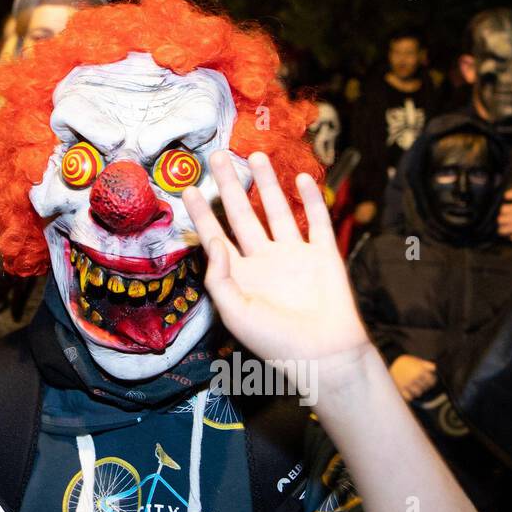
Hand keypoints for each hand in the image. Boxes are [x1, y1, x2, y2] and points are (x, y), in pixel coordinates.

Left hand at [182, 151, 372, 396]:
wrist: (324, 355)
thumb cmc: (276, 342)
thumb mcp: (235, 313)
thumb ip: (219, 276)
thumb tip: (213, 240)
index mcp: (241, 276)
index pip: (215, 237)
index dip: (201, 215)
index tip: (187, 189)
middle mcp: (265, 261)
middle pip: (243, 215)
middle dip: (230, 186)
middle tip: (217, 156)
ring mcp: (295, 256)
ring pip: (278, 211)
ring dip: (267, 184)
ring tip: (255, 156)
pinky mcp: (323, 255)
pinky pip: (317, 222)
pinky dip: (311, 199)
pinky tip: (301, 179)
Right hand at [389, 354, 436, 399]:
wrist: (389, 362)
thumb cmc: (405, 362)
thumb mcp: (417, 360)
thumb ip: (427, 365)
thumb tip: (435, 369)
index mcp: (420, 370)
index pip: (432, 381)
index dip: (431, 381)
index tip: (428, 381)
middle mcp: (415, 378)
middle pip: (426, 388)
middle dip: (424, 386)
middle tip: (421, 383)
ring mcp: (408, 384)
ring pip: (419, 393)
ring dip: (418, 391)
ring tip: (415, 387)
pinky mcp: (401, 389)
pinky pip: (409, 397)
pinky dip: (410, 396)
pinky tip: (409, 391)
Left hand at [497, 189, 511, 242]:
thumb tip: (505, 196)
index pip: (502, 209)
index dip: (505, 207)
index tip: (509, 207)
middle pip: (500, 220)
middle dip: (503, 217)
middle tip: (508, 216)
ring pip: (502, 231)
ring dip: (504, 227)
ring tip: (509, 224)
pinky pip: (511, 238)